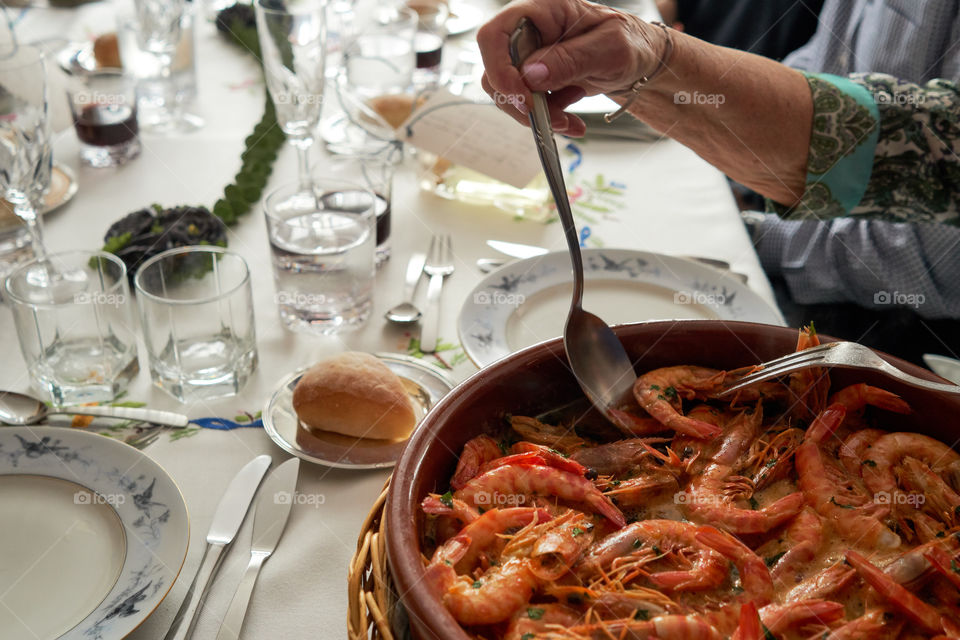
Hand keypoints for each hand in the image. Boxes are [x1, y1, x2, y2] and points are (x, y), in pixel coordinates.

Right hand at [477, 0, 666, 135]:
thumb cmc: (630, 43)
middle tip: (554, 117)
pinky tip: (569, 120)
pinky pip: (525, 105)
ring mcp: (529, 58)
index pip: (495, 35)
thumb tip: (530, 74)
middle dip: (524, 103)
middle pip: (497, 71)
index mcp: (542, 10)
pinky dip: (546, 119)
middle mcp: (528, 32)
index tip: (523, 98)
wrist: (638, 61)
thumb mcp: (610, 49)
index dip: (499, 69)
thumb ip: (571, 59)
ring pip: (508, 95)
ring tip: (569, 119)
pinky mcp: (534, 80)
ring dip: (537, 115)